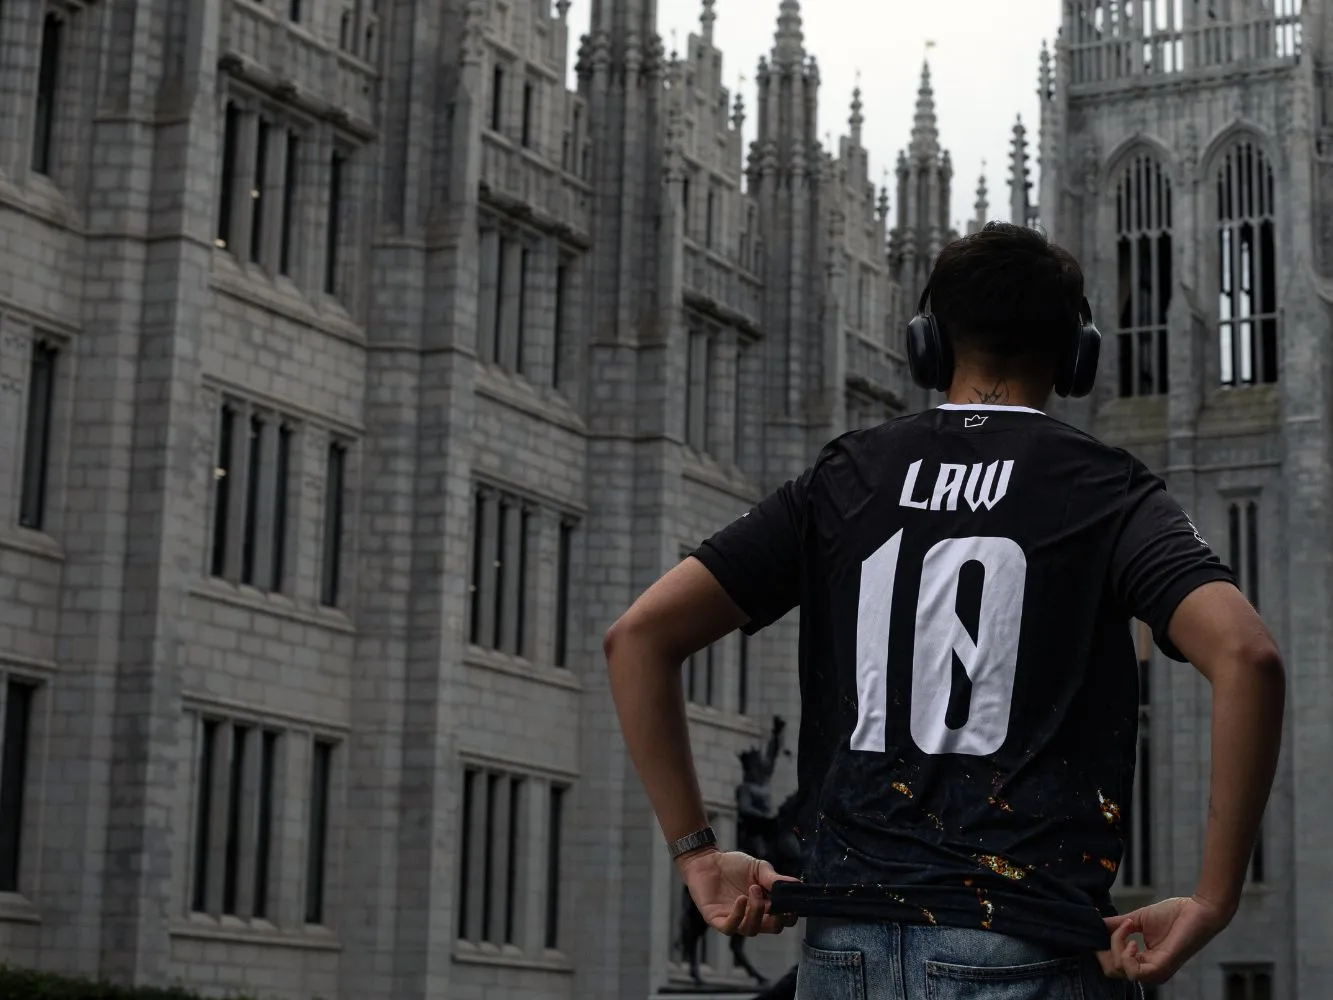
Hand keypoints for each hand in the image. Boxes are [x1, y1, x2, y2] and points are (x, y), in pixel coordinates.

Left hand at [676, 849, 800, 936]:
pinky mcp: (717, 920)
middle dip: (776, 917)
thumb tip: (797, 884)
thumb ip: (775, 878)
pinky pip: (730, 927)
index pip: (783, 920)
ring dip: (756, 912)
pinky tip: (741, 899)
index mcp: (765, 906)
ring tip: (753, 890)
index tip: (791, 904)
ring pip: (751, 930)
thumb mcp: (758, 868)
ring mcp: (735, 920)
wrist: (706, 860)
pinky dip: (738, 915)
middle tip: (772, 900)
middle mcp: (752, 916)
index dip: (790, 916)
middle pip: (771, 928)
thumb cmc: (733, 865)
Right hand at [1103, 895, 1231, 984]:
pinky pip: (1133, 972)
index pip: (1112, 966)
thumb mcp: (1137, 919)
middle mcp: (1149, 971)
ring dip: (1116, 945)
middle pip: (1111, 971)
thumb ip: (1118, 925)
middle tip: (1114, 928)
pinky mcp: (1162, 967)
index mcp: (1144, 962)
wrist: (1198, 910)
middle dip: (1104, 948)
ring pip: (1120, 970)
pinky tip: (1133, 940)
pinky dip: (1126, 953)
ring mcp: (1156, 972)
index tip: (1104, 926)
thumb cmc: (1173, 914)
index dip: (1102, 947)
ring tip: (1127, 928)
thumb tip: (1096, 922)